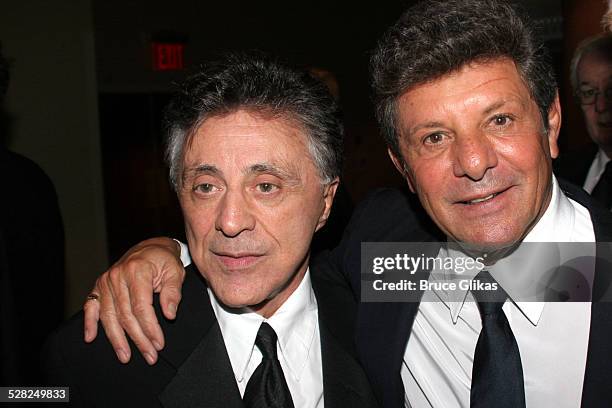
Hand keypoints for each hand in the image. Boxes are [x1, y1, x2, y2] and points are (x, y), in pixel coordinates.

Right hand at [83, 237, 185, 364]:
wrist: (150, 247)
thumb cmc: (164, 260)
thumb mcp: (175, 272)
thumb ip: (173, 293)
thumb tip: (169, 314)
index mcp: (137, 271)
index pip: (142, 307)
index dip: (150, 328)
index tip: (158, 343)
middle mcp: (117, 276)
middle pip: (126, 315)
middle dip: (138, 339)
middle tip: (149, 356)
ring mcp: (105, 281)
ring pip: (109, 316)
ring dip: (117, 339)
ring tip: (125, 356)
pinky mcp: (99, 286)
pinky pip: (91, 306)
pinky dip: (89, 323)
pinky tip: (90, 338)